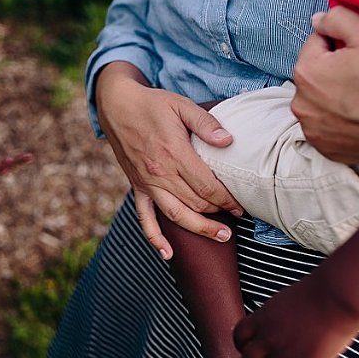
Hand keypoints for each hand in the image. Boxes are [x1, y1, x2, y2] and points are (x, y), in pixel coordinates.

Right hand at [95, 61, 242, 257]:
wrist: (117, 106)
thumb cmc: (152, 104)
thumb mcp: (182, 106)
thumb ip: (206, 123)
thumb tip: (228, 141)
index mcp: (174, 153)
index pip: (207, 186)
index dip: (227, 199)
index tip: (241, 205)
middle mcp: (160, 173)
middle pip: (196, 202)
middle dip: (219, 213)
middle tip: (237, 217)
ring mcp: (147, 183)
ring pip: (176, 214)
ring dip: (199, 228)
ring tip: (219, 237)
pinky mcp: (137, 187)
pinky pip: (144, 218)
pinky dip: (155, 238)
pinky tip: (167, 253)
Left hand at [233, 271, 358, 357]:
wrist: (339, 291)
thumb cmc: (320, 290)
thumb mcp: (286, 299)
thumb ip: (278, 316)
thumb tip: (283, 325)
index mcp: (263, 318)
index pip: (239, 338)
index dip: (245, 347)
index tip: (256, 350)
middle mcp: (270, 337)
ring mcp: (287, 352)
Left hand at [292, 6, 358, 171]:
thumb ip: (338, 19)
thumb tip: (318, 19)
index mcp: (306, 72)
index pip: (316, 43)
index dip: (341, 43)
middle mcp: (300, 104)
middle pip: (315, 72)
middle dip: (334, 68)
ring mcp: (310, 129)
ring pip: (318, 99)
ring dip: (334, 94)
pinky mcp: (323, 147)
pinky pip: (325, 124)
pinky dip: (338, 118)